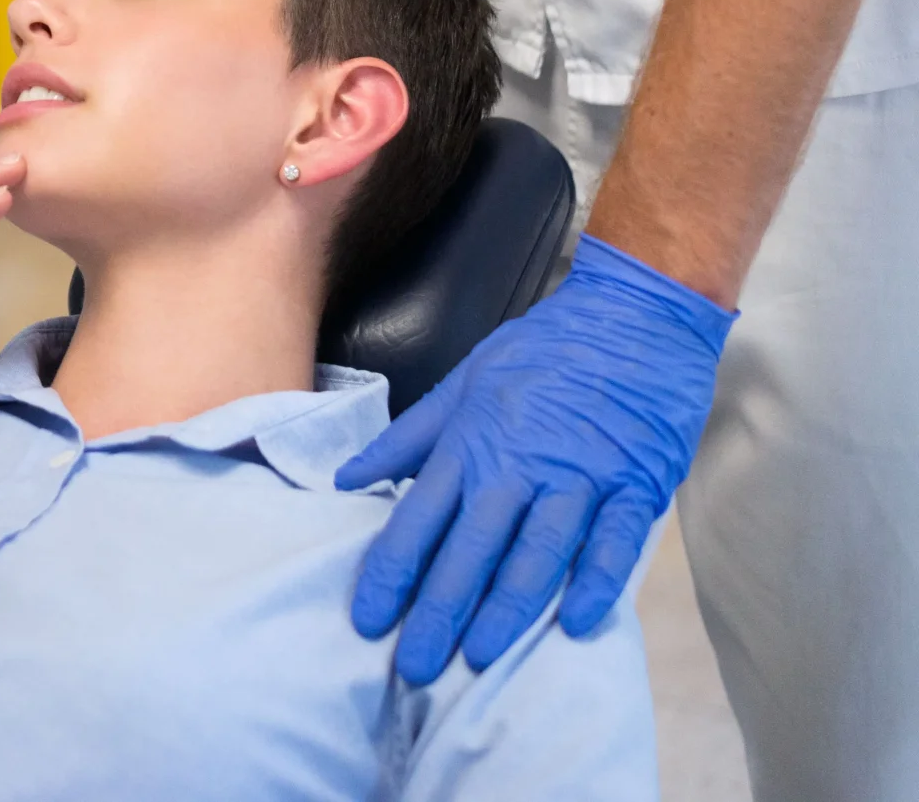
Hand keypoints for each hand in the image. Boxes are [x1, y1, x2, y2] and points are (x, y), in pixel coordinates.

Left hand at [333, 236, 734, 682]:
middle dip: (439, 610)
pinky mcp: (635, 485)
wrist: (634, 316)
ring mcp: (580, 476)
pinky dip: (597, 583)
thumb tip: (347, 478)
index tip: (367, 620)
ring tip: (479, 657)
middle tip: (414, 666)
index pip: (418, 517)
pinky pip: (614, 542)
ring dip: (507, 609)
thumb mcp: (464, 381)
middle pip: (471, 548)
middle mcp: (518, 465)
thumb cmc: (543, 350)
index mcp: (471, 442)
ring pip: (536, 553)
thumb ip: (409, 438)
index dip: (391, 572)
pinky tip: (577, 624)